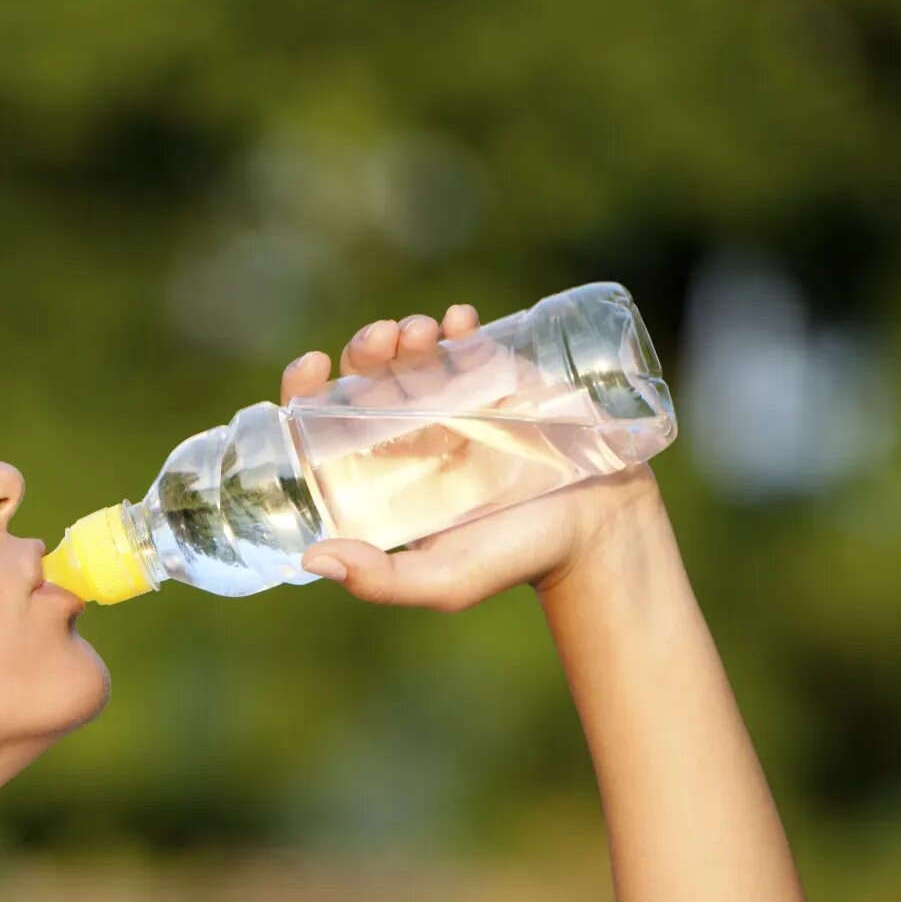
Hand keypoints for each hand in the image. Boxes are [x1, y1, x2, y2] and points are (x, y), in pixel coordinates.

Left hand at [279, 305, 667, 610]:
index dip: (305, 392)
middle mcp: (407, 433)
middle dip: (365, 349)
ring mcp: (451, 403)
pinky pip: (467, 341)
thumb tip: (312, 558)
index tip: (312, 368)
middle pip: (365, 376)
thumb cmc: (514, 560)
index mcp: (378, 474)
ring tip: (421, 334)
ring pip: (411, 352)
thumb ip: (382, 580)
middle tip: (383, 342)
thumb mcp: (444, 580)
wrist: (595, 530)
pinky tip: (460, 321)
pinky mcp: (495, 379)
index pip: (322, 425)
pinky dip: (458, 325)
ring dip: (406, 332)